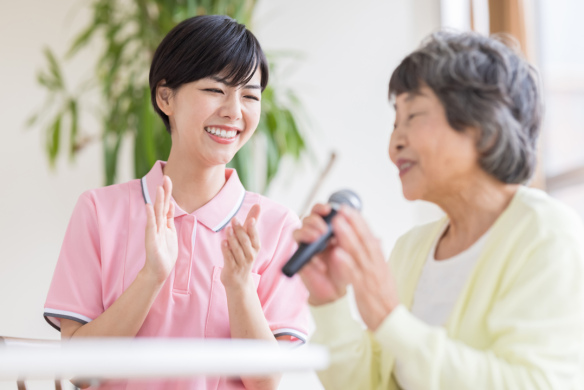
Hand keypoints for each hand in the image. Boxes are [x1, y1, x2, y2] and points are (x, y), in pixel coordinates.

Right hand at [142, 176, 177, 284]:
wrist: (159, 270)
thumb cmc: (165, 252)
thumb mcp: (170, 232)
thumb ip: (169, 218)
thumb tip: (171, 204)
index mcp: (164, 223)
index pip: (166, 204)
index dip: (167, 193)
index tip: (168, 179)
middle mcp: (158, 225)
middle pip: (162, 205)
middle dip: (164, 192)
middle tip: (166, 177)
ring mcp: (154, 231)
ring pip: (157, 213)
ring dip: (158, 201)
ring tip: (159, 188)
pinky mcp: (151, 239)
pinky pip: (151, 226)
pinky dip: (150, 216)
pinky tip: (149, 206)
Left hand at [221, 204, 260, 291]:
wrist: (239, 282)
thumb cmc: (244, 255)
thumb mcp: (249, 240)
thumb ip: (251, 223)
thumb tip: (257, 205)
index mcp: (255, 248)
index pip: (255, 237)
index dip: (253, 229)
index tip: (251, 219)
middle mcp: (250, 256)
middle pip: (245, 242)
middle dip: (240, 231)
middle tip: (234, 219)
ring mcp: (241, 263)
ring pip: (237, 250)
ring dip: (232, 239)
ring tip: (228, 229)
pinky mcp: (231, 269)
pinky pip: (229, 259)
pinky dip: (226, 251)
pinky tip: (223, 243)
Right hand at [294, 203, 351, 305]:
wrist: (337, 289)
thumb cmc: (345, 268)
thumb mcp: (354, 251)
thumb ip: (355, 236)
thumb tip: (359, 219)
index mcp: (328, 229)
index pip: (321, 212)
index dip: (321, 208)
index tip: (328, 209)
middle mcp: (315, 235)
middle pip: (308, 218)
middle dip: (314, 220)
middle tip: (323, 229)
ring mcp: (306, 247)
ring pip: (298, 232)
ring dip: (307, 232)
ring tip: (317, 239)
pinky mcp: (300, 261)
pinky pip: (298, 254)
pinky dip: (309, 257)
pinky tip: (320, 264)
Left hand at [332, 205, 399, 330]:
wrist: (391, 321)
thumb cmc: (383, 298)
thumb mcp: (382, 273)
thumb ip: (377, 256)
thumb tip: (375, 239)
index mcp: (379, 261)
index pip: (369, 237)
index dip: (359, 222)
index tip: (348, 209)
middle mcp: (376, 266)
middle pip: (364, 240)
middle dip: (353, 223)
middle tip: (341, 208)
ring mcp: (370, 277)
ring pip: (359, 254)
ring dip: (348, 237)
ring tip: (337, 223)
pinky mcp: (364, 290)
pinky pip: (354, 275)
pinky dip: (346, 264)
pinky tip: (336, 254)